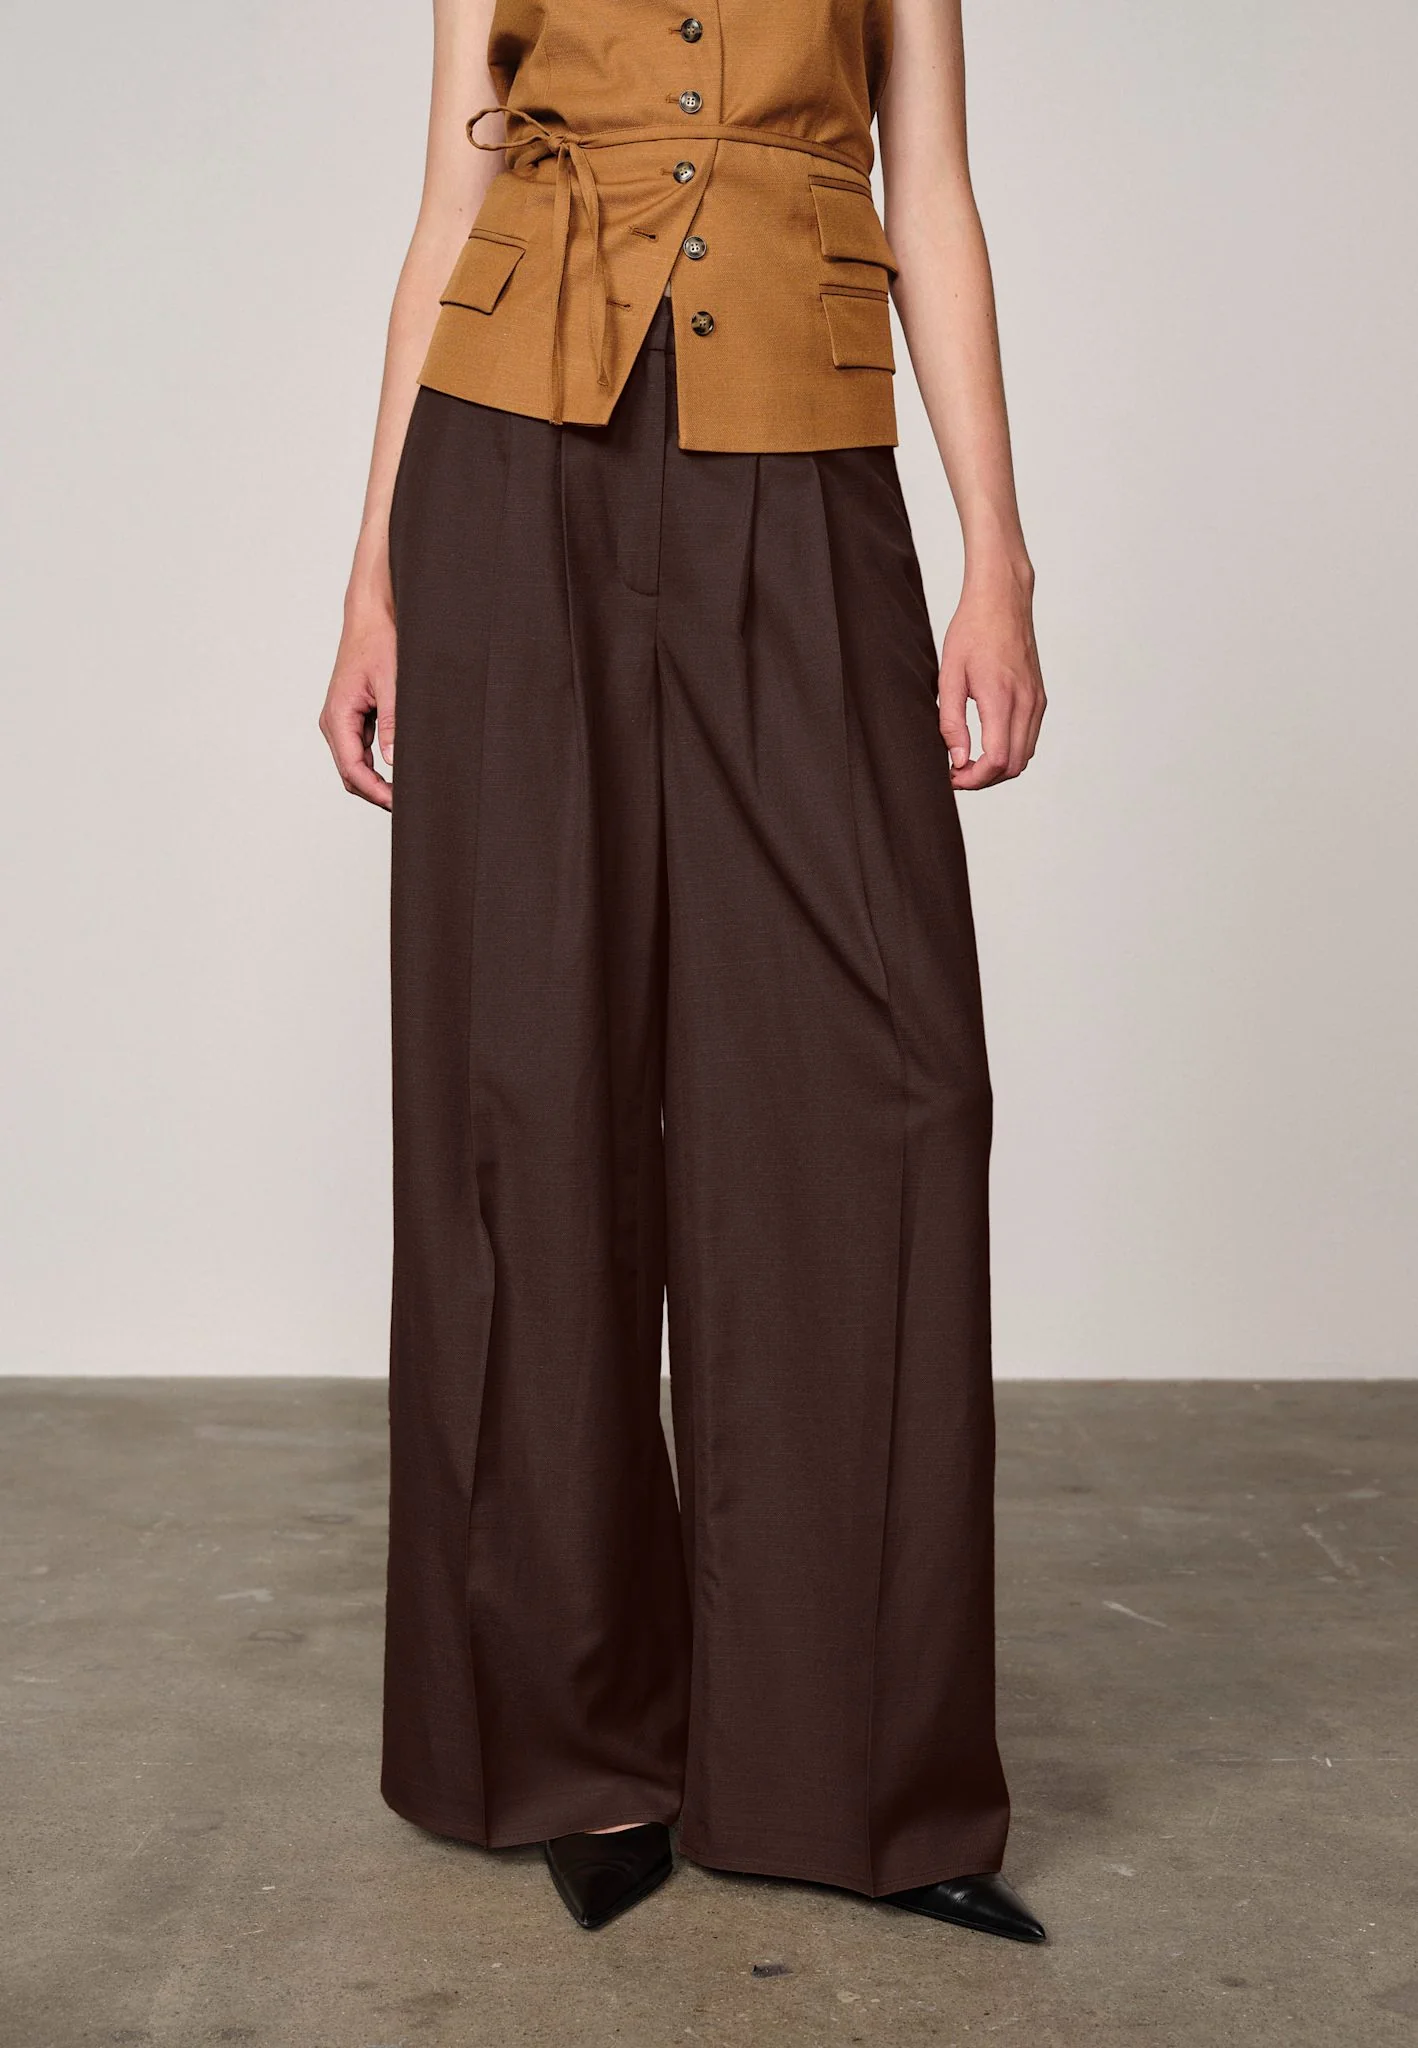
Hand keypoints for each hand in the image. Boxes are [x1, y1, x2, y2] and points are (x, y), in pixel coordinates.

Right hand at [319, 593, 396, 809]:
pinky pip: (361, 752)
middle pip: (350, 774)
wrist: (371, 617)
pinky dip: (377, 767)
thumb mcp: (392, 682)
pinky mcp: (352, 718)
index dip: (375, 791)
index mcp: (338, 716)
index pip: (352, 768)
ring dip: (376, 782)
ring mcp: (341, 722)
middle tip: (408, 806)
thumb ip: (393, 722)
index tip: (399, 804)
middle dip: (375, 793)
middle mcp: (334, 722)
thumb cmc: (380, 642)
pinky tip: (400, 772)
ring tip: (406, 794)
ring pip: (355, 766)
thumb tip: (394, 760)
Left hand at [937, 563, 1045, 788]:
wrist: (1003, 599)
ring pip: (1025, 756)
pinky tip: (987, 744)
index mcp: (1001, 697)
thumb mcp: (949, 675)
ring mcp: (1037, 700)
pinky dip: (1011, 751)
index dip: (974, 779)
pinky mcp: (1039, 697)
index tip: (952, 776)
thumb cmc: (972, 630)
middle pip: (1014, 766)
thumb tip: (958, 759)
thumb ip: (951, 721)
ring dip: (999, 768)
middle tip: (957, 773)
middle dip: (985, 779)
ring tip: (969, 761)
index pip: (997, 760)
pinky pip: (1030, 738)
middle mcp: (1026, 702)